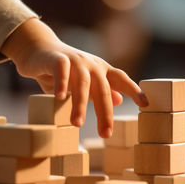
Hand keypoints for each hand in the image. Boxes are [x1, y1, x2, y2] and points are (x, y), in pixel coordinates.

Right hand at [0, 18, 147, 137]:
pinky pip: (62, 70)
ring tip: (77, 123)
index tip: (146, 105)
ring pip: (83, 83)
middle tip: (106, 134)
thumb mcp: (84, 82)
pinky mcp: (57, 59)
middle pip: (103, 89)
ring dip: (81, 104)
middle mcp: (92, 65)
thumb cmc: (64, 71)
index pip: (122, 80)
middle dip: (105, 113)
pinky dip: (62, 83)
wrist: (38, 49)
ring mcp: (76, 61)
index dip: (134, 91)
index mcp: (101, 71)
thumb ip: (99, 91)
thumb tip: (119, 101)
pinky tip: (60, 98)